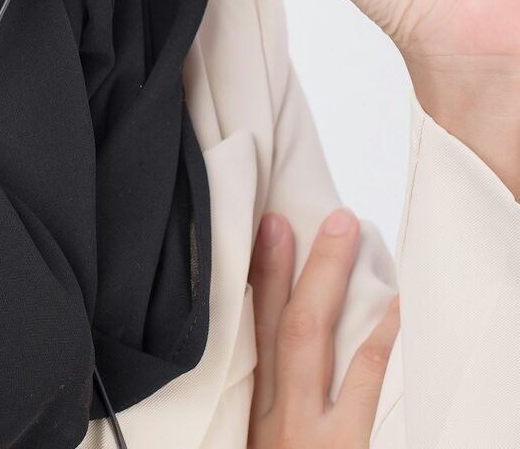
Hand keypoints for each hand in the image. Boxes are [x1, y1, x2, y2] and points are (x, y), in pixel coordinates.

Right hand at [247, 207, 399, 447]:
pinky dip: (377, 337)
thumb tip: (276, 350)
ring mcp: (307, 428)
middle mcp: (270, 413)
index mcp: (247, 412)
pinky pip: (362, 380)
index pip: (244, 332)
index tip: (263, 228)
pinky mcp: (342, 446)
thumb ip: (264, 405)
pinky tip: (394, 302)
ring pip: (308, 335)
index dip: (252, 278)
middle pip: (272, 321)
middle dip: (278, 261)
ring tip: (343, 229)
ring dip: (325, 275)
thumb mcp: (253, 445)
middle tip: (284, 212)